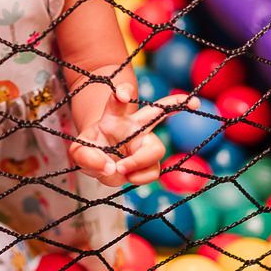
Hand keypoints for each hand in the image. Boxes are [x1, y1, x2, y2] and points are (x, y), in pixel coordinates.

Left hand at [68, 85, 196, 186]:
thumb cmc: (92, 147)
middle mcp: (134, 127)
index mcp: (114, 116)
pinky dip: (138, 177)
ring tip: (121, 168)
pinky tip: (128, 176)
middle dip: (175, 103)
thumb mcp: (79, 150)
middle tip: (190, 102)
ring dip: (138, 162)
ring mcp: (145, 145)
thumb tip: (111, 167)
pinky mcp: (150, 164)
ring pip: (156, 150)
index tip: (122, 94)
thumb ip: (86, 156)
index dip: (122, 93)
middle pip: (157, 111)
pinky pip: (153, 171)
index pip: (119, 100)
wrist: (100, 161)